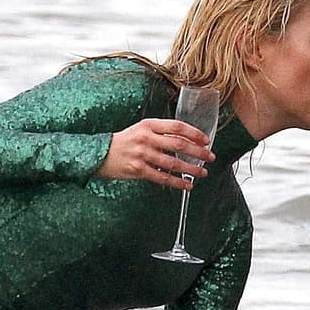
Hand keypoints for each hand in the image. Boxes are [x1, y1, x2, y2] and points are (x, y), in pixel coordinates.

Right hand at [94, 118, 215, 189]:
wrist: (99, 154)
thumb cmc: (123, 142)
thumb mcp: (140, 130)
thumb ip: (160, 133)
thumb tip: (184, 141)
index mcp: (149, 125)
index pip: (177, 127)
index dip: (194, 133)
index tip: (206, 140)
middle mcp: (147, 138)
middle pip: (179, 144)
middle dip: (198, 152)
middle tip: (210, 157)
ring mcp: (143, 154)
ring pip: (173, 163)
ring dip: (191, 169)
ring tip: (202, 173)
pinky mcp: (138, 170)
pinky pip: (163, 177)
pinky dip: (177, 182)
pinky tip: (186, 185)